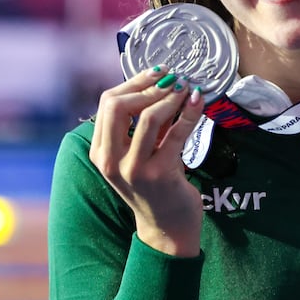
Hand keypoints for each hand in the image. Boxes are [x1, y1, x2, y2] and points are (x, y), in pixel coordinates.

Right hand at [89, 67, 205, 255]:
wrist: (167, 227)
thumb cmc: (156, 185)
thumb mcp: (139, 153)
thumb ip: (140, 125)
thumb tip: (161, 83)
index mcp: (101, 152)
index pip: (108, 103)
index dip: (134, 82)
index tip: (157, 73)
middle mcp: (111, 161)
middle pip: (118, 105)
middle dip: (148, 87)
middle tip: (173, 80)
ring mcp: (134, 169)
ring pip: (148, 117)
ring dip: (171, 97)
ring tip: (187, 88)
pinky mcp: (160, 174)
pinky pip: (175, 134)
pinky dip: (189, 113)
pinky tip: (198, 101)